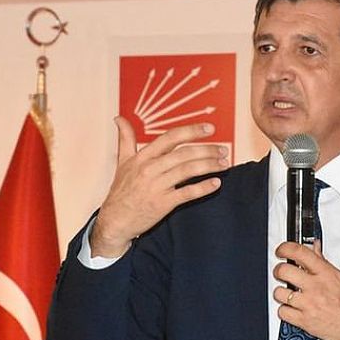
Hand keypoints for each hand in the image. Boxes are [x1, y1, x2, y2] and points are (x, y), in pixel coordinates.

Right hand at [90, 116, 228, 257]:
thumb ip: (125, 139)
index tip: (210, 128)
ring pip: (188, 171)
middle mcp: (150, 169)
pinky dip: (204, 188)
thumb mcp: (122, 162)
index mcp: (142, 157)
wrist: (114, 221)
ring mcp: (157, 186)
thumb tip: (118, 118)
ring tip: (224, 164)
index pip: (170, 138)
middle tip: (224, 150)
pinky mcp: (163, 204)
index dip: (191, 131)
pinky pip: (187, 193)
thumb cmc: (120, 191)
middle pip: (184, 154)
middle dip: (208, 150)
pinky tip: (216, 183)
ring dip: (210, 165)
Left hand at [272, 242, 339, 339]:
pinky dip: (284, 311)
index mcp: (325, 273)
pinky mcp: (305, 322)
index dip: (285, 248)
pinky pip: (282, 312)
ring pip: (279, 293)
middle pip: (284, 271)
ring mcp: (309, 304)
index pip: (299, 252)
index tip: (281, 250)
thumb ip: (324, 262)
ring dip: (281, 293)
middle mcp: (315, 287)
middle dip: (279, 270)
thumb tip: (314, 248)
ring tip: (288, 294)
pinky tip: (292, 309)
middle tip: (281, 272)